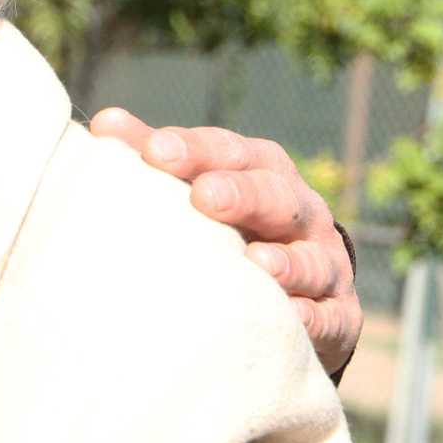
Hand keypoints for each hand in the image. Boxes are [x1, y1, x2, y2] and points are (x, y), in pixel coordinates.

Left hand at [86, 111, 361, 380]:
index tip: (155, 151)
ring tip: (256, 263)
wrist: (297, 286)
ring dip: (287, 262)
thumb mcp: (200, 185)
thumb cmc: (230, 225)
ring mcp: (325, 263)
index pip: (230, 153)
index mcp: (261, 171)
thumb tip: (103, 123)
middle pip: (275, 197)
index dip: (196, 151)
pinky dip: (312, 318)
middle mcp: (299, 211)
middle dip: (242, 195)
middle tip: (205, 196)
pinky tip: (290, 319)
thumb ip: (157, 157)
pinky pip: (330, 317)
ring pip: (311, 259)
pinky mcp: (339, 315)